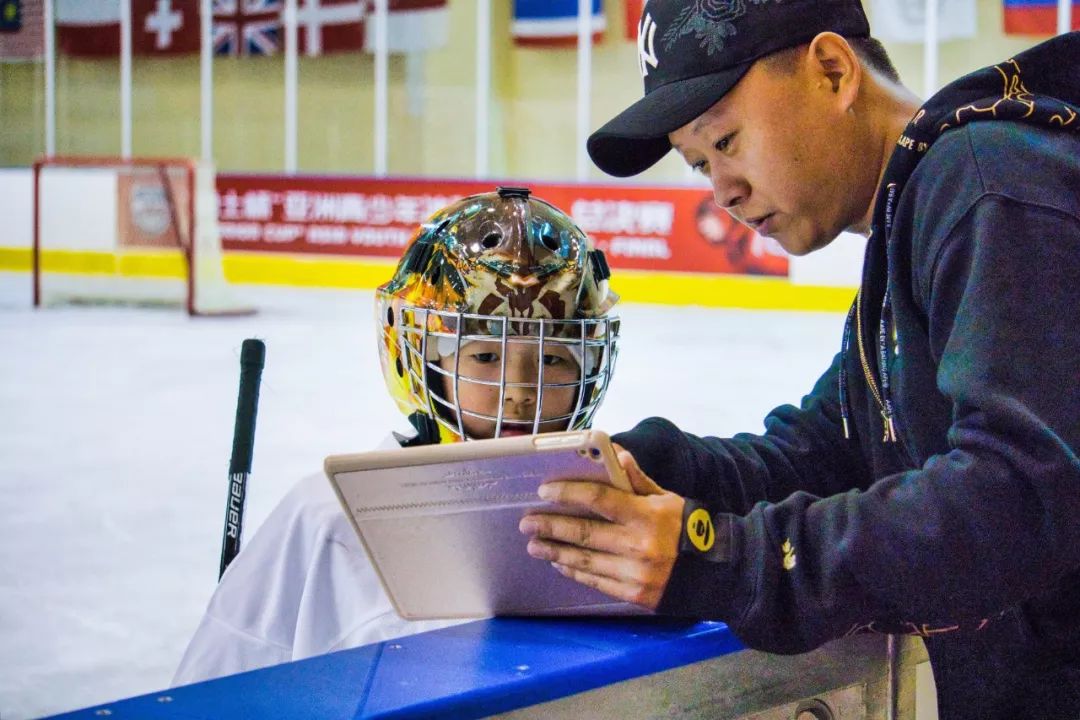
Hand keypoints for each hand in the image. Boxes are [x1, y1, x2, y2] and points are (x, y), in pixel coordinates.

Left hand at [518, 444, 684, 610]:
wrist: (717, 572)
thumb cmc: (688, 528)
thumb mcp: (667, 497)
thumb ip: (638, 479)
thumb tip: (615, 453)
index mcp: (646, 515)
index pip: (598, 500)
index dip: (568, 494)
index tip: (544, 492)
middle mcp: (638, 545)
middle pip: (584, 533)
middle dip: (550, 526)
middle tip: (527, 522)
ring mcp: (634, 573)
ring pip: (585, 560)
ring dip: (555, 551)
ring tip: (534, 545)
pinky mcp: (634, 594)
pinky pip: (596, 581)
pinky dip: (574, 571)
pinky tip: (559, 562)